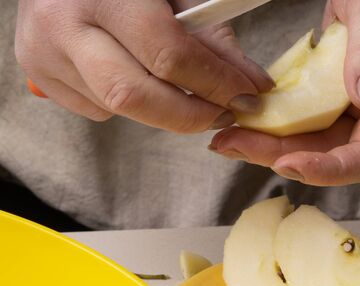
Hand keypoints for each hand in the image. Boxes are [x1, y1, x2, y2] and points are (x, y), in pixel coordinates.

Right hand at [15, 0, 273, 131]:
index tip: (246, 98)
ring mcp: (44, 54)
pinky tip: (133, 74)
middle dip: (188, 116)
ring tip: (181, 90)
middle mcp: (63, 25)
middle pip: (134, 96)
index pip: (167, 54)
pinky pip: (96, 108)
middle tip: (222, 114)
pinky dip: (128, 103)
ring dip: (160, 108)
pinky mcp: (38, 74)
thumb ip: (212, 39)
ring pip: (117, 107)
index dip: (214, 83)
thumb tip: (251, 87)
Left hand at [209, 0, 359, 185]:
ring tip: (228, 135)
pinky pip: (299, 112)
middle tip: (232, 144)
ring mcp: (348, 100)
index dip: (328, 170)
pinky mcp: (327, 88)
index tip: (286, 163)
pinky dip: (272, 116)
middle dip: (276, 153)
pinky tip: (245, 114)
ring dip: (266, 139)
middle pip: (325, 152)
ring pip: (306, 135)